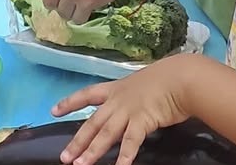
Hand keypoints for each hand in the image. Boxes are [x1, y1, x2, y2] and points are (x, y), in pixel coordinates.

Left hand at [41, 0, 139, 23]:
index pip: (47, 0)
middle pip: (59, 11)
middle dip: (62, 6)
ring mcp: (82, 0)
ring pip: (71, 17)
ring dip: (72, 13)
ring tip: (76, 4)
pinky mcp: (96, 5)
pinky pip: (84, 17)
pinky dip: (83, 14)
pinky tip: (87, 4)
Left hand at [52, 56, 195, 164]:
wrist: (182, 78)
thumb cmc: (167, 79)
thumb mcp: (142, 83)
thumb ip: (133, 95)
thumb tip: (133, 103)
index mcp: (115, 88)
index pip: (87, 94)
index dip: (69, 102)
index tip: (53, 110)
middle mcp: (117, 100)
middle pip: (92, 123)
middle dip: (77, 141)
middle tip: (64, 157)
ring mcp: (128, 111)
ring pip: (105, 134)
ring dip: (92, 152)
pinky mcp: (142, 121)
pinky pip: (130, 143)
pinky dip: (124, 158)